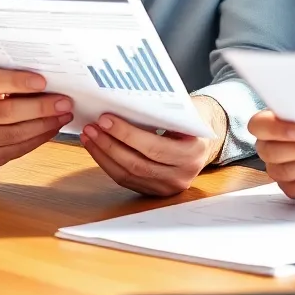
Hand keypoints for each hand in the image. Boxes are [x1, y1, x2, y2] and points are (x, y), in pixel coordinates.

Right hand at [0, 66, 72, 166]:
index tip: (43, 81)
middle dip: (40, 107)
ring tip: (65, 114)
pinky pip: (18, 149)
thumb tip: (50, 78)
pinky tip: (53, 126)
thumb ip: (12, 72)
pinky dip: (40, 137)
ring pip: (15, 134)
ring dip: (46, 124)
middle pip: (6, 113)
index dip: (17, 82)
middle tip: (65, 102)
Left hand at [80, 95, 226, 196]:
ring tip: (90, 135)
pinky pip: (126, 180)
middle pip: (138, 163)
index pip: (154, 147)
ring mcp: (167, 187)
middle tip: (93, 126)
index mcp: (192, 153)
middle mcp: (181, 175)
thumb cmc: (192, 119)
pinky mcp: (155, 191)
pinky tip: (97, 148)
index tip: (106, 119)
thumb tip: (126, 103)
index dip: (127, 135)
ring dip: (104, 154)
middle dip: (110, 144)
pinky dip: (108, 163)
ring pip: (128, 175)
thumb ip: (163, 111)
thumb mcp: (186, 111)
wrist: (204, 139)